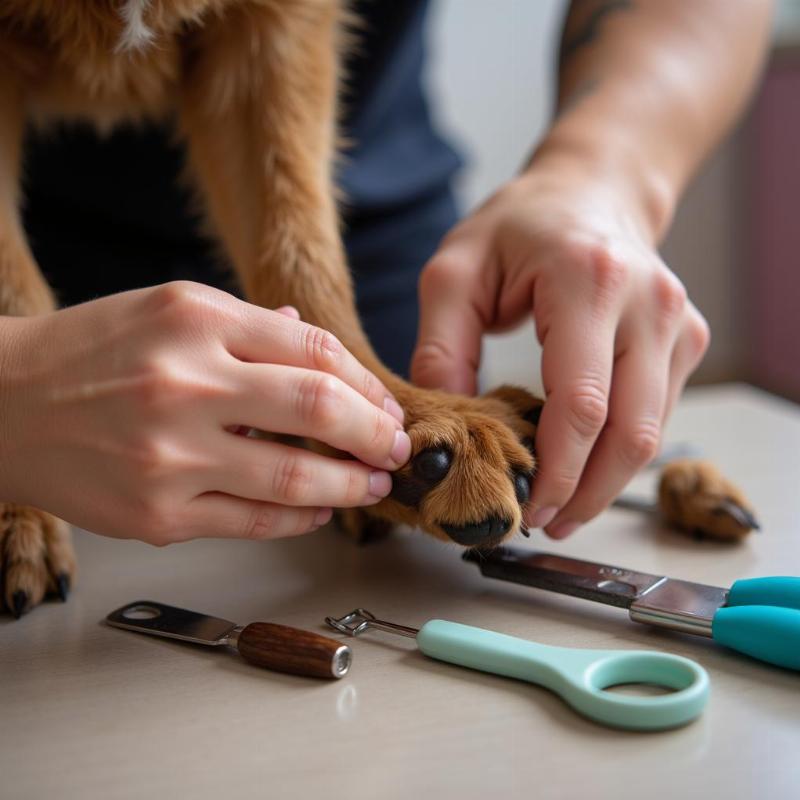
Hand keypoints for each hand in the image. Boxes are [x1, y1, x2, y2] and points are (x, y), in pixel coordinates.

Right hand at [0, 282, 409, 544]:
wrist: (1, 404)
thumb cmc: (88, 353)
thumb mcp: (167, 310)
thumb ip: (247, 328)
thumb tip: (309, 340)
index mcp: (196, 320)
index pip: (314, 350)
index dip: (365, 383)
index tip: (383, 404)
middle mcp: (186, 384)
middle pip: (319, 409)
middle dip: (376, 434)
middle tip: (396, 447)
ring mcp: (171, 454)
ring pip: (295, 476)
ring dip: (350, 485)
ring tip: (373, 483)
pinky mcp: (157, 513)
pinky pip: (254, 520)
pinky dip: (301, 517)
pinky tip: (319, 510)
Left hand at [410, 152, 708, 537]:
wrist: (592, 189)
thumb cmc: (520, 225)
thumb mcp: (454, 270)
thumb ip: (440, 346)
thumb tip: (440, 428)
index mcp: (588, 281)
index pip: (583, 402)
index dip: (557, 470)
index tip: (525, 509)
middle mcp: (648, 305)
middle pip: (631, 432)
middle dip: (586, 493)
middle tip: (542, 522)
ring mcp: (677, 324)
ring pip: (652, 433)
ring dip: (605, 482)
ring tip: (559, 505)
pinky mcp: (685, 341)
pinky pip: (656, 415)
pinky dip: (618, 451)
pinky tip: (580, 463)